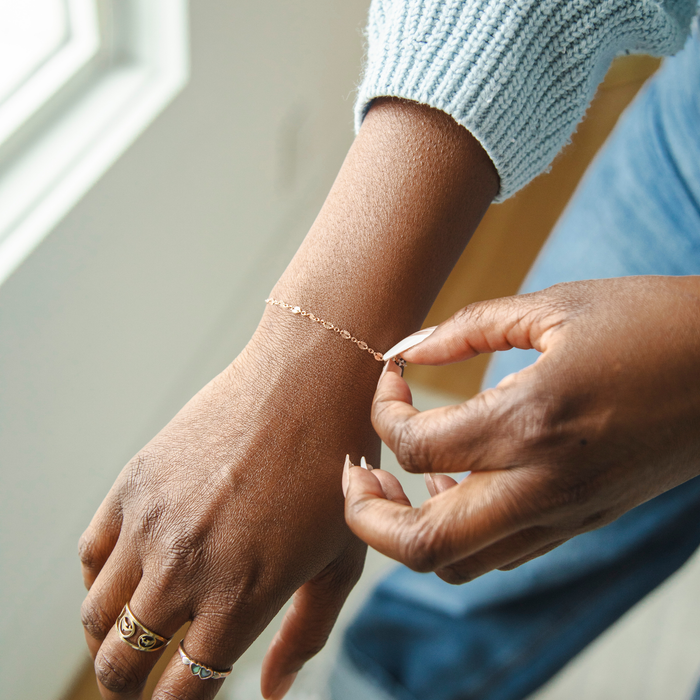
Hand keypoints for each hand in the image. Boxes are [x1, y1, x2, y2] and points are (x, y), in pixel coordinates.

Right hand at [79, 323, 378, 699]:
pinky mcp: (133, 483)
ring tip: (134, 633)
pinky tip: (128, 577)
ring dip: (108, 640)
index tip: (178, 698)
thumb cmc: (335, 471)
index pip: (180, 692)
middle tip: (145, 680)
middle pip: (121, 665)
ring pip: (95, 617)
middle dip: (130, 686)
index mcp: (240, 598)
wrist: (306, 385)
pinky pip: (90, 553)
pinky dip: (98, 581)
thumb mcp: (339, 560)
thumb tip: (268, 693)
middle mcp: (184, 569)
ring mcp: (151, 524)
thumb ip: (304, 634)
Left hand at [344, 277, 699, 583]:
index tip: (389, 377)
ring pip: (458, 565)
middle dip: (365, 516)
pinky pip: (498, 553)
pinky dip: (457, 531)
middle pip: (421, 547)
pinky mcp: (582, 522)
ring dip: (410, 529)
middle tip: (355, 470)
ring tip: (399, 477)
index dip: (382, 411)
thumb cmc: (651, 322)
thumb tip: (407, 350)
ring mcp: (565, 515)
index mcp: (531, 423)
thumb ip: (468, 327)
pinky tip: (454, 483)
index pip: (414, 449)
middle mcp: (544, 487)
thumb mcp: (556, 305)